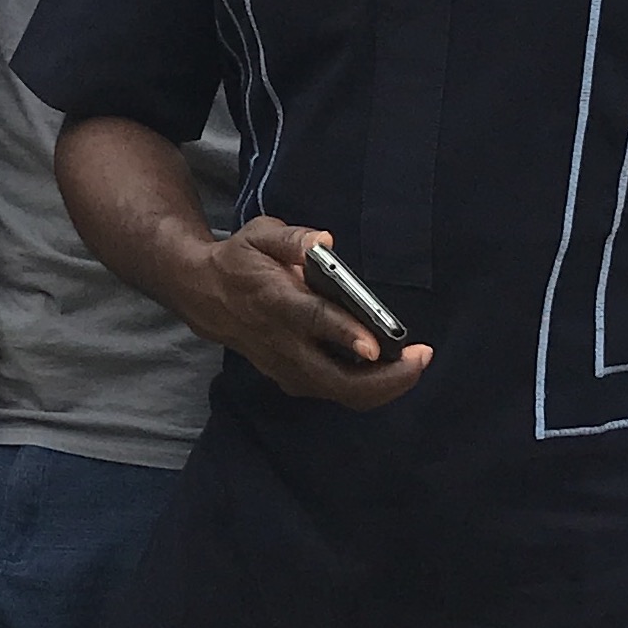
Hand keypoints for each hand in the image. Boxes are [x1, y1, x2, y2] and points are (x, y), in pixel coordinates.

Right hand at [194, 219, 430, 412]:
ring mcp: (286, 367)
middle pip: (335, 378)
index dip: (346, 334)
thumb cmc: (241, 261)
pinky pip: (335, 392)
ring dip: (383, 387)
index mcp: (275, 301)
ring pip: (339, 393)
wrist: (206, 295)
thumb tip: (325, 241)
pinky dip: (368, 388)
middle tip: (421, 358)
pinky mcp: (291, 379)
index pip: (314, 322)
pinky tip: (393, 370)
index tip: (376, 345)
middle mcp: (282, 342)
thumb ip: (293, 238)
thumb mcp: (260, 235)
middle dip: (384, 379)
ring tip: (416, 364)